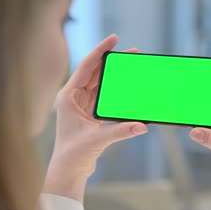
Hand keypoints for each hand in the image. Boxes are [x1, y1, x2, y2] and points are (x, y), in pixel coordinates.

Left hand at [43, 35, 148, 200]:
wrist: (69, 170)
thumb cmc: (74, 154)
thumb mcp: (98, 139)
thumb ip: (121, 131)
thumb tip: (142, 125)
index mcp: (69, 96)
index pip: (86, 67)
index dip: (100, 51)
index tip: (114, 39)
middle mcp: (74, 97)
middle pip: (95, 72)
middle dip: (112, 60)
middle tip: (131, 52)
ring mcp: (81, 104)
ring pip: (100, 83)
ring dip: (115, 74)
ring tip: (131, 64)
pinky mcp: (89, 113)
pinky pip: (104, 95)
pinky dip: (115, 89)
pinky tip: (127, 84)